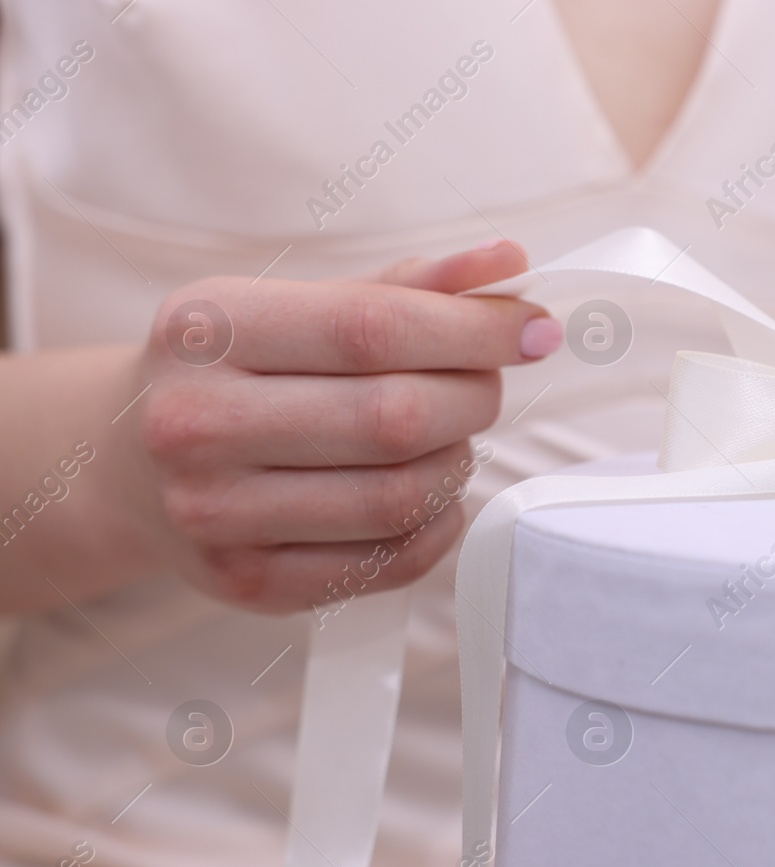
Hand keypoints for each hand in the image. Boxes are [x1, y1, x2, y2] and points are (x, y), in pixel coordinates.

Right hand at [130, 240, 556, 612]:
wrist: (128, 463)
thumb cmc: (237, 373)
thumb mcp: (299, 306)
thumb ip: (409, 286)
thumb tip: (509, 264)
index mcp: (209, 329)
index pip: (374, 327)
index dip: (476, 329)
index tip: (535, 328)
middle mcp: (197, 422)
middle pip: (396, 418)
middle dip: (473, 397)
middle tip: (484, 385)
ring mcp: (216, 514)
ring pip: (400, 497)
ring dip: (457, 464)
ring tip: (448, 437)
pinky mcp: (248, 583)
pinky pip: (390, 561)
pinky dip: (438, 525)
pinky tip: (430, 495)